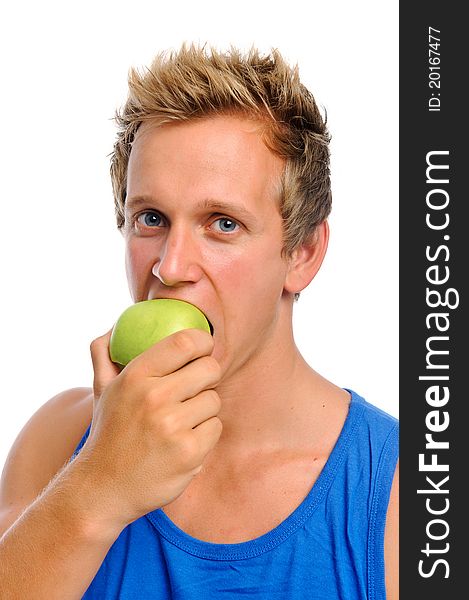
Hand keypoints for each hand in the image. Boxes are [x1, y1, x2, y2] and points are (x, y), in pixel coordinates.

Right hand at [79, 328, 221, 528]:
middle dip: (207, 376)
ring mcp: (173, 426)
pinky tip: (183, 441)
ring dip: (203, 410)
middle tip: (195, 388)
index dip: (203, 342)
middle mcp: (154, 398)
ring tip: (180, 421)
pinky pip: (215, 428)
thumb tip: (114, 327)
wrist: (102, 489)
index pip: (185, 342)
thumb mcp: (101, 390)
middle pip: (210, 369)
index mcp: (136, 376)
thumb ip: (104, 354)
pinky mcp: (190, 453)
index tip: (203, 350)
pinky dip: (204, 434)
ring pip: (214, 400)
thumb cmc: (109, 432)